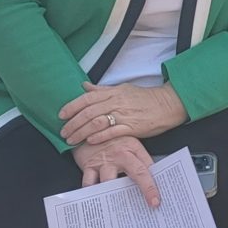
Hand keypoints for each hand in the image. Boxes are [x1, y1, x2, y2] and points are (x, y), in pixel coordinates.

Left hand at [60, 82, 186, 147]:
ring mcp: (125, 114)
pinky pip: (113, 132)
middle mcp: (117, 102)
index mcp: (113, 92)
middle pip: (89, 111)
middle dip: (73, 123)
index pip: (87, 98)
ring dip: (82, 132)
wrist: (166, 105)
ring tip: (72, 140)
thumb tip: (84, 86)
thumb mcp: (122, 89)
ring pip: (98, 122)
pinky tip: (91, 141)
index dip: (72, 106)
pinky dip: (100, 136)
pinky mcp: (133, 127)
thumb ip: (102, 90)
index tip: (61, 115)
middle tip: (63, 132)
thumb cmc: (144, 98)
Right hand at [71, 135, 160, 205]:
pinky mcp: (88, 165)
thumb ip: (140, 160)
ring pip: (110, 181)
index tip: (158, 199)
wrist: (87, 126)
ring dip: (115, 196)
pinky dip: (91, 194)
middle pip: (137, 173)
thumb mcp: (129, 144)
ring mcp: (104, 160)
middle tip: (152, 204)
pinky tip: (95, 205)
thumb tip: (155, 179)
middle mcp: (120, 154)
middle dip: (146, 188)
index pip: (148, 168)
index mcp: (133, 148)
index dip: (154, 184)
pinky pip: (89, 183)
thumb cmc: (111, 139)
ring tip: (120, 211)